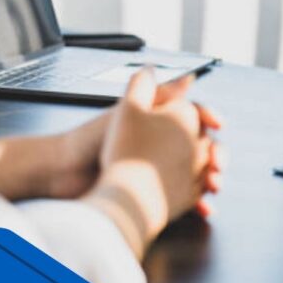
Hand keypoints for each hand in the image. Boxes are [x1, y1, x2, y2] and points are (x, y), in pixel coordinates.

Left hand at [85, 69, 220, 257]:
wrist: (64, 174)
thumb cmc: (90, 139)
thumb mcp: (128, 111)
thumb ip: (157, 92)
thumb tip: (188, 76)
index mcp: (157, 122)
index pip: (193, 116)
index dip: (208, 119)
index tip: (218, 124)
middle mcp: (160, 145)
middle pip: (200, 147)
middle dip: (216, 154)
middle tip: (217, 163)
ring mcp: (159, 171)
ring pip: (197, 174)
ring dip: (211, 179)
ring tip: (214, 184)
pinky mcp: (155, 195)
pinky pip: (184, 199)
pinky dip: (197, 202)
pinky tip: (203, 207)